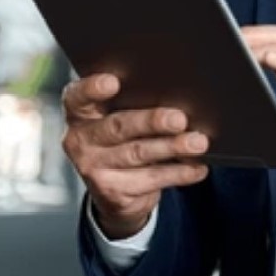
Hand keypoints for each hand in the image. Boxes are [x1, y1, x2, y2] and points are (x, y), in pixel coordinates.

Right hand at [60, 73, 208, 239]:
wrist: (114, 192)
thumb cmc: (122, 140)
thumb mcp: (117, 119)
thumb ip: (133, 104)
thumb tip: (177, 95)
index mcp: (79, 114)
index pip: (77, 96)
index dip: (92, 88)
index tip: (113, 82)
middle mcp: (80, 140)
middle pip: (118, 126)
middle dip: (151, 121)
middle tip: (179, 119)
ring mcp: (93, 168)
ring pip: (138, 154)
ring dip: (172, 147)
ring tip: (197, 142)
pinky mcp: (112, 192)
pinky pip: (151, 179)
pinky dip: (179, 172)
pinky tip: (197, 166)